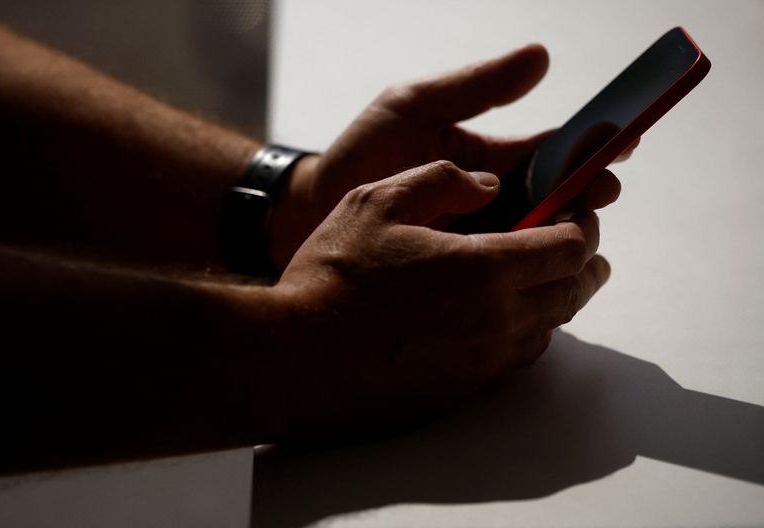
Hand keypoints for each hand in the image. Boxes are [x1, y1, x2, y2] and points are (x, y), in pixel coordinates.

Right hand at [255, 161, 609, 440]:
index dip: (582, 223)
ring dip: (559, 297)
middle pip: (572, 291)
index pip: (568, 247)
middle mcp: (495, 320)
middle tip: (581, 244)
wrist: (294, 359)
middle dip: (586, 262)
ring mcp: (481, 362)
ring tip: (549, 278)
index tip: (577, 211)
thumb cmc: (330, 279)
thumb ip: (440, 179)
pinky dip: (528, 329)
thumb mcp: (376, 201)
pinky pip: (517, 357)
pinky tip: (506, 316)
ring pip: (550, 327)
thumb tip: (488, 185)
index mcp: (483, 268)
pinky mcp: (462, 390)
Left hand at [270, 44, 626, 269]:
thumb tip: (542, 56)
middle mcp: (494, 201)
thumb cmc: (362, 154)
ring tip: (574, 232)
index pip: (554, 151)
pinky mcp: (461, 273)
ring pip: (537, 240)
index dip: (590, 145)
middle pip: (557, 200)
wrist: (312, 211)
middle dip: (584, 196)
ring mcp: (479, 240)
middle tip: (597, 193)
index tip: (621, 139)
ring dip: (561, 236)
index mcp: (491, 158)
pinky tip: (540, 271)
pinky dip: (526, 270)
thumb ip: (476, 88)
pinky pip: (504, 273)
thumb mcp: (415, 106)